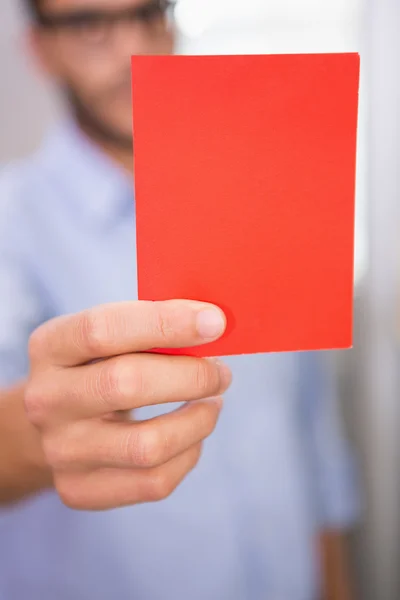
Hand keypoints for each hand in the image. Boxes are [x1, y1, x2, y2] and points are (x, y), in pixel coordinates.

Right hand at [25, 300, 230, 509]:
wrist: (57, 422)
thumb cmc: (100, 367)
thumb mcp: (109, 338)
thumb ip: (151, 327)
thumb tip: (212, 325)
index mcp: (50, 347)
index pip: (102, 329)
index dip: (164, 323)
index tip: (214, 322)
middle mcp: (46, 399)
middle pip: (126, 385)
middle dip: (191, 376)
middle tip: (220, 372)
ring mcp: (60, 451)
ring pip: (147, 446)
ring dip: (198, 421)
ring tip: (212, 403)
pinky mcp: (79, 489)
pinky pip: (154, 482)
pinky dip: (188, 455)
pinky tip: (192, 435)